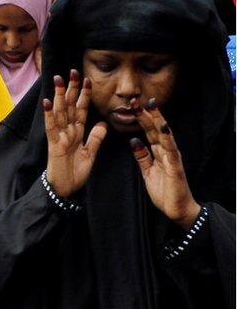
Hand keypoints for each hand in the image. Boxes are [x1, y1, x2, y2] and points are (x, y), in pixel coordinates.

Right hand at [44, 70, 106, 197]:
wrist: (64, 190)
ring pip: (60, 112)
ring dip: (59, 96)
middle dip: (71, 89)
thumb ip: (95, 139)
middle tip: (72, 71)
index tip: (86, 79)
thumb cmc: (74, 174)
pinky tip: (48, 102)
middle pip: (69, 106)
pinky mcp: (54, 144)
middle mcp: (67, 131)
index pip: (81, 110)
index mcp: (77, 133)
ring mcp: (60, 137)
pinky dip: (50, 114)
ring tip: (58, 80)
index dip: (84, 95)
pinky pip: (52, 127)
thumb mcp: (90, 155)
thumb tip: (103, 124)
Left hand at [131, 101, 200, 228]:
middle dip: (147, 114)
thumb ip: (142, 156)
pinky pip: (171, 149)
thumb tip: (133, 140)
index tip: (132, 105)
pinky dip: (166, 138)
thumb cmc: (164, 190)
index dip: (141, 118)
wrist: (176, 209)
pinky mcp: (176, 165)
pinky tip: (163, 127)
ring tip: (150, 106)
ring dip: (157, 120)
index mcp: (159, 152)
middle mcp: (167, 151)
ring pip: (164, 134)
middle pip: (155, 129)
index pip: (149, 131)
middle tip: (137, 100)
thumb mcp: (147, 171)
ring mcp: (172, 157)